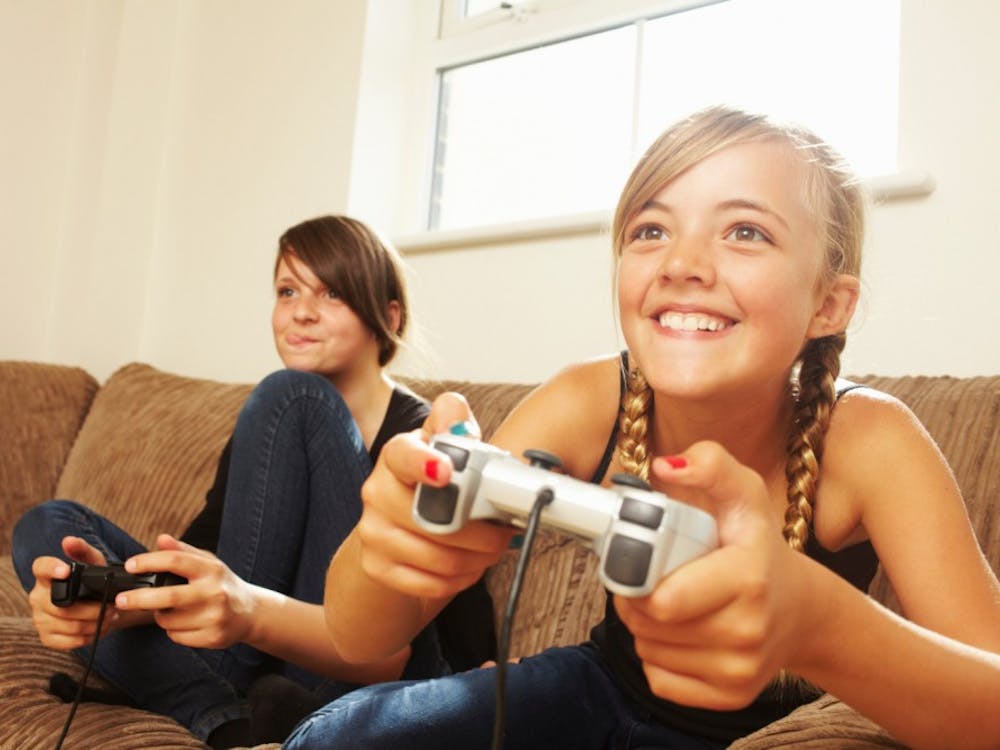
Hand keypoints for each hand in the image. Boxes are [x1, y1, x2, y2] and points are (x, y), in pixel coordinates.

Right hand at [27, 536, 120, 649]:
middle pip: (63, 607)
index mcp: (46, 576)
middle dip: (92, 609)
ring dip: (95, 623)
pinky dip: (89, 637)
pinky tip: (100, 629)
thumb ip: (83, 550)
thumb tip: (68, 541)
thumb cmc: (93, 579)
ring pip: (69, 626)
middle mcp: (37, 597)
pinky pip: (68, 642)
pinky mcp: (47, 637)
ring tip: (111, 617)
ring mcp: (40, 619)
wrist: (97, 602)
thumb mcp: (94, 562)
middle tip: (113, 607)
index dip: (51, 569)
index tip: (66, 571)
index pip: (41, 568)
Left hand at [115, 534, 255, 648]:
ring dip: (160, 616)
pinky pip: (177, 636)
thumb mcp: (208, 563)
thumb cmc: (222, 584)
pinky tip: (185, 623)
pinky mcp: (213, 637)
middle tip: (120, 600)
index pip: (176, 561)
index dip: (149, 562)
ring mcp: (215, 617)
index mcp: (212, 570)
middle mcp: (215, 592)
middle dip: (138, 598)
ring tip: (171, 610)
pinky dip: (173, 631)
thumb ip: (183, 552)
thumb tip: (161, 539)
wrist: (250, 613)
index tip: (130, 565)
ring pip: (169, 621)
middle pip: (168, 597)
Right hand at [355, 392, 515, 600]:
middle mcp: (376, 492)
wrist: (395, 529)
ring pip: (439, 557)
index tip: (446, 471)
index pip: (404, 455)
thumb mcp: (444, 447)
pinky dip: (461, 579)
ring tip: (492, 549)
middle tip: (503, 530)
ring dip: (478, 558)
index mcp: (396, 456)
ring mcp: (373, 532)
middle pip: (436, 520)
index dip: (425, 462)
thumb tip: (457, 416)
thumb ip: (455, 426)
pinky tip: (469, 566)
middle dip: (482, 531)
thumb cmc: (430, 485)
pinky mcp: (378, 566)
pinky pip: (431, 583)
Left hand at [613, 441, 809, 710]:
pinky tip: (679, 633)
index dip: (636, 578)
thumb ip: (710, 465)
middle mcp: (748, 630)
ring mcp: (741, 670)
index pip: (663, 599)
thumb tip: (667, 467)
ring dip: (644, 627)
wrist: (800, 608)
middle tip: (650, 578)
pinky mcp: (731, 696)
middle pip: (648, 624)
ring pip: (648, 652)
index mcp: (748, 578)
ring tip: (669, 602)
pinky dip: (657, 658)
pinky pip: (660, 681)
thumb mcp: (742, 493)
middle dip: (635, 598)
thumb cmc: (758, 546)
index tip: (642, 560)